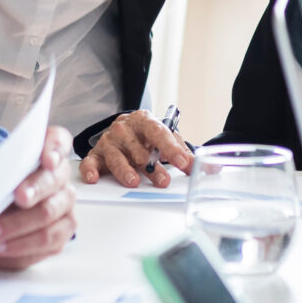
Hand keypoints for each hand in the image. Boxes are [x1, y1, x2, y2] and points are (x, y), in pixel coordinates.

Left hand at [0, 127, 74, 269]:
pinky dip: (19, 246)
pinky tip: (0, 247)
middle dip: (35, 189)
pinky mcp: (62, 232)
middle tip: (18, 198)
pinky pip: (46, 242)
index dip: (54, 148)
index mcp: (46, 152)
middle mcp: (60, 177)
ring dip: (18, 225)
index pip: (58, 141)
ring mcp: (64, 205)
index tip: (47, 160)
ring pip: (48, 214)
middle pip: (54, 180)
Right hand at [78, 112, 192, 188]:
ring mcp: (109, 141)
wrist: (123, 130)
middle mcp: (124, 128)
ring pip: (116, 157)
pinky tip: (94, 178)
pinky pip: (90, 162)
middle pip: (138, 149)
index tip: (183, 162)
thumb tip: (211, 168)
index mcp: (144, 120)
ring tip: (134, 182)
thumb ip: (186, 154)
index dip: (171, 148)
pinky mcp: (95, 154)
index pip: (159, 133)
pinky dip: (90, 170)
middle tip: (164, 180)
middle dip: (152, 167)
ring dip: (125, 170)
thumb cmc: (147, 137)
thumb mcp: (168, 140)